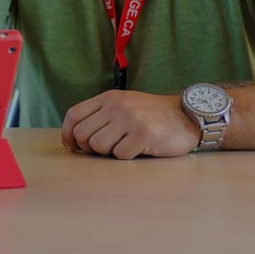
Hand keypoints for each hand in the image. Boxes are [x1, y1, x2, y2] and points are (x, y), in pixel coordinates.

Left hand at [60, 90, 199, 158]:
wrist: (187, 116)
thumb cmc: (151, 115)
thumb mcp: (123, 105)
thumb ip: (100, 115)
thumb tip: (73, 140)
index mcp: (108, 98)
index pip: (74, 115)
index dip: (67, 134)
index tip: (72, 147)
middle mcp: (117, 106)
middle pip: (82, 134)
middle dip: (88, 147)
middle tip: (104, 149)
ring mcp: (131, 119)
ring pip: (98, 146)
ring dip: (108, 153)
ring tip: (123, 146)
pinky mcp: (144, 134)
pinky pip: (120, 155)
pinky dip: (126, 156)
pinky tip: (138, 149)